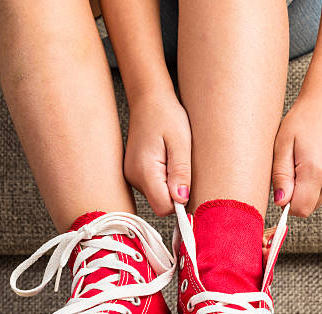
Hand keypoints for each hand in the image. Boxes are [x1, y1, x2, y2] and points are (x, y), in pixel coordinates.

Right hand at [124, 90, 191, 216]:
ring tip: (174, 159)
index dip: (180, 201)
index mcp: (145, 171)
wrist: (149, 100)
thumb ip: (181, 173)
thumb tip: (182, 199)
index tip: (189, 185)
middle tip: (182, 165)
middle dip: (176, 192)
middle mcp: (134, 178)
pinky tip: (167, 160)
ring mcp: (132, 176)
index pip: (164, 207)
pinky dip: (164, 179)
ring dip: (170, 184)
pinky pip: (153, 187)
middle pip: (161, 203)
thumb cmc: (166, 116)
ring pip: (158, 196)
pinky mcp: (135, 173)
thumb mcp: (181, 143)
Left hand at [272, 92, 321, 216]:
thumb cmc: (303, 120)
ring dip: (310, 190)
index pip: (301, 209)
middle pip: (311, 207)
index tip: (284, 186)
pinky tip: (317, 164)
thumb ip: (281, 177)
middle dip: (298, 196)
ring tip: (306, 163)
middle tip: (294, 168)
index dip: (288, 203)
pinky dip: (320, 185)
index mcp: (316, 171)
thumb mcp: (282, 146)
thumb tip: (281, 202)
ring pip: (320, 201)